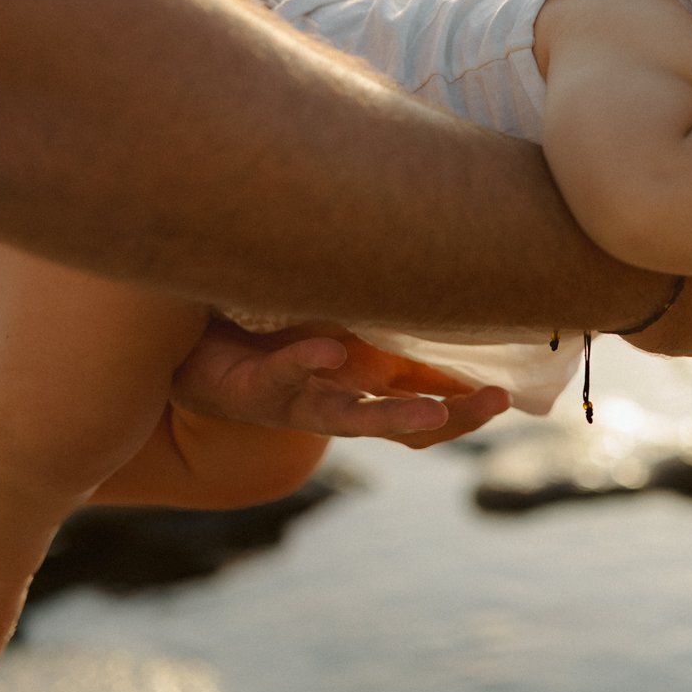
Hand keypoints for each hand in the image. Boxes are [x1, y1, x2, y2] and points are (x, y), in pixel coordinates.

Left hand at [173, 319, 509, 449]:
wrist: (176, 339)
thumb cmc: (259, 317)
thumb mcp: (328, 305)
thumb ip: (375, 300)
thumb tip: (434, 267)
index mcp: (362, 379)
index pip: (430, 401)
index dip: (470, 403)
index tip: (515, 391)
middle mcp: (338, 398)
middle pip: (407, 424)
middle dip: (457, 417)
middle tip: (499, 402)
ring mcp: (297, 401)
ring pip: (353, 419)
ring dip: (394, 417)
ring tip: (431, 414)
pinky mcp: (252, 392)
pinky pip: (286, 379)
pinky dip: (307, 363)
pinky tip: (328, 349)